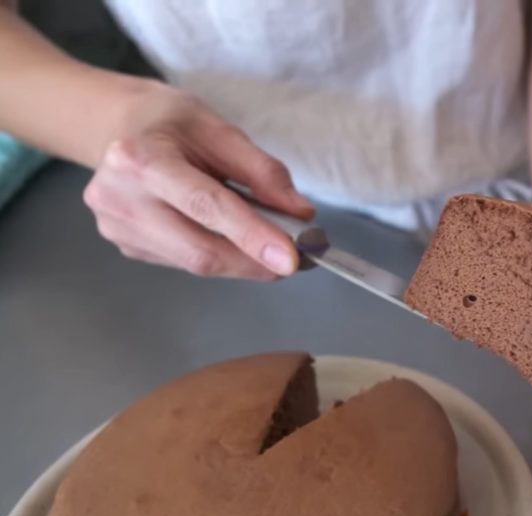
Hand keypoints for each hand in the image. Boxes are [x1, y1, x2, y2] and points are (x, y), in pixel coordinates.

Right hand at [84, 82, 313, 279]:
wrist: (117, 126)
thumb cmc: (171, 123)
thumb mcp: (221, 131)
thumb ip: (263, 173)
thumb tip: (301, 215)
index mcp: (140, 159)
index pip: (207, 206)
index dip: (252, 236)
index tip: (291, 259)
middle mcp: (119, 198)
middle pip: (200, 250)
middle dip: (255, 261)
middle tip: (295, 259)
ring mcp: (117, 227)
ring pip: (194, 263)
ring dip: (241, 261)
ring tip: (266, 243)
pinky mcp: (125, 245)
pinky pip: (183, 262)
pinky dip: (217, 255)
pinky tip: (225, 236)